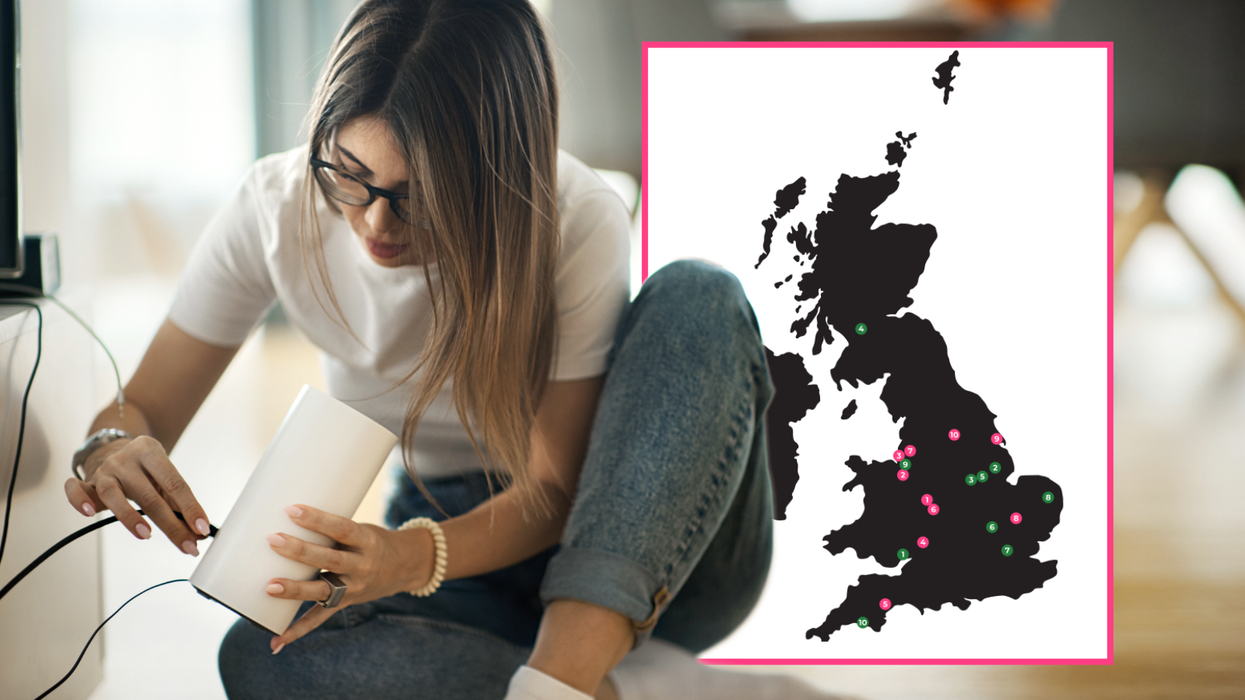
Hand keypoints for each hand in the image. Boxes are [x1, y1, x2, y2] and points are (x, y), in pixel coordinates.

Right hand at [63, 435, 210, 555]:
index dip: (190, 508)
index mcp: (151, 452)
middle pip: (149, 495)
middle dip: (171, 525)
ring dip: (129, 517)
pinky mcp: (86, 482)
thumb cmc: (145, 470)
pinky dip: (79, 500)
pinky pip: (75, 489)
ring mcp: (105, 470)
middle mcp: (126, 459)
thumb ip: (178, 503)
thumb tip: (198, 533)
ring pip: (113, 493)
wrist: (113, 448)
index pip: (175, 483)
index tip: (202, 529)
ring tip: (146, 535)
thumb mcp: (164, 477)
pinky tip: (89, 513)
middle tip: (187, 546)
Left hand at [263, 504, 433, 653]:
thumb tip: (286, 523)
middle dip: (300, 551)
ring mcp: (354, 588)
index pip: (342, 528)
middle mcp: (362, 566)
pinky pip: (320, 617)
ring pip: (323, 590)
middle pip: (329, 559)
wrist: (405, 567)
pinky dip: (298, 630)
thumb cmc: (373, 541)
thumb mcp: (362, 531)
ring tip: (270, 587)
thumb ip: (333, 533)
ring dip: (295, 589)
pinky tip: (277, 640)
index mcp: (367, 541)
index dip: (318, 519)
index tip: (292, 509)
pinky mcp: (346, 602)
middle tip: (273, 540)